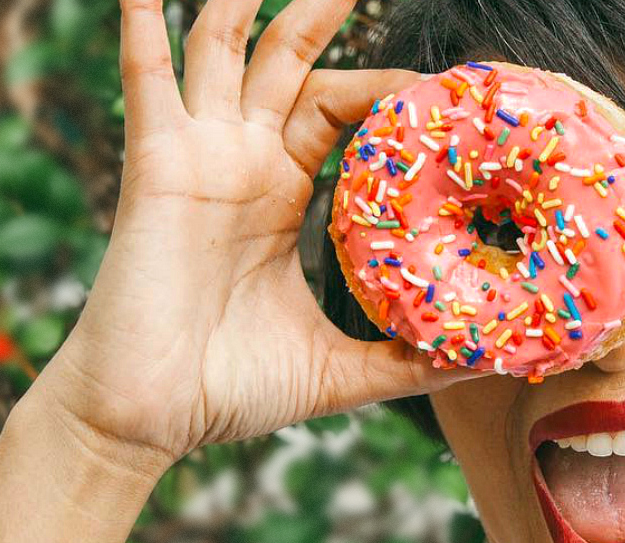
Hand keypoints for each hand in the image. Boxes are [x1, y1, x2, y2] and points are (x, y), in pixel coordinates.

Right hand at [29, 0, 475, 472]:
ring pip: (227, 52)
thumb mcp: (338, 369)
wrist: (149, 420)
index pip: (342, 115)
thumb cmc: (230, 389)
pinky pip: (147, 81)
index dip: (386, 94)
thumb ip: (406, 361)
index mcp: (281, 195)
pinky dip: (142, 30)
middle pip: (291, 66)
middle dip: (324, 19)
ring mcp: (199, 157)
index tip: (440, 94)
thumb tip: (481, 361)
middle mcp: (243, 163)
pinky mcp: (156, 165)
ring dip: (251, 4)